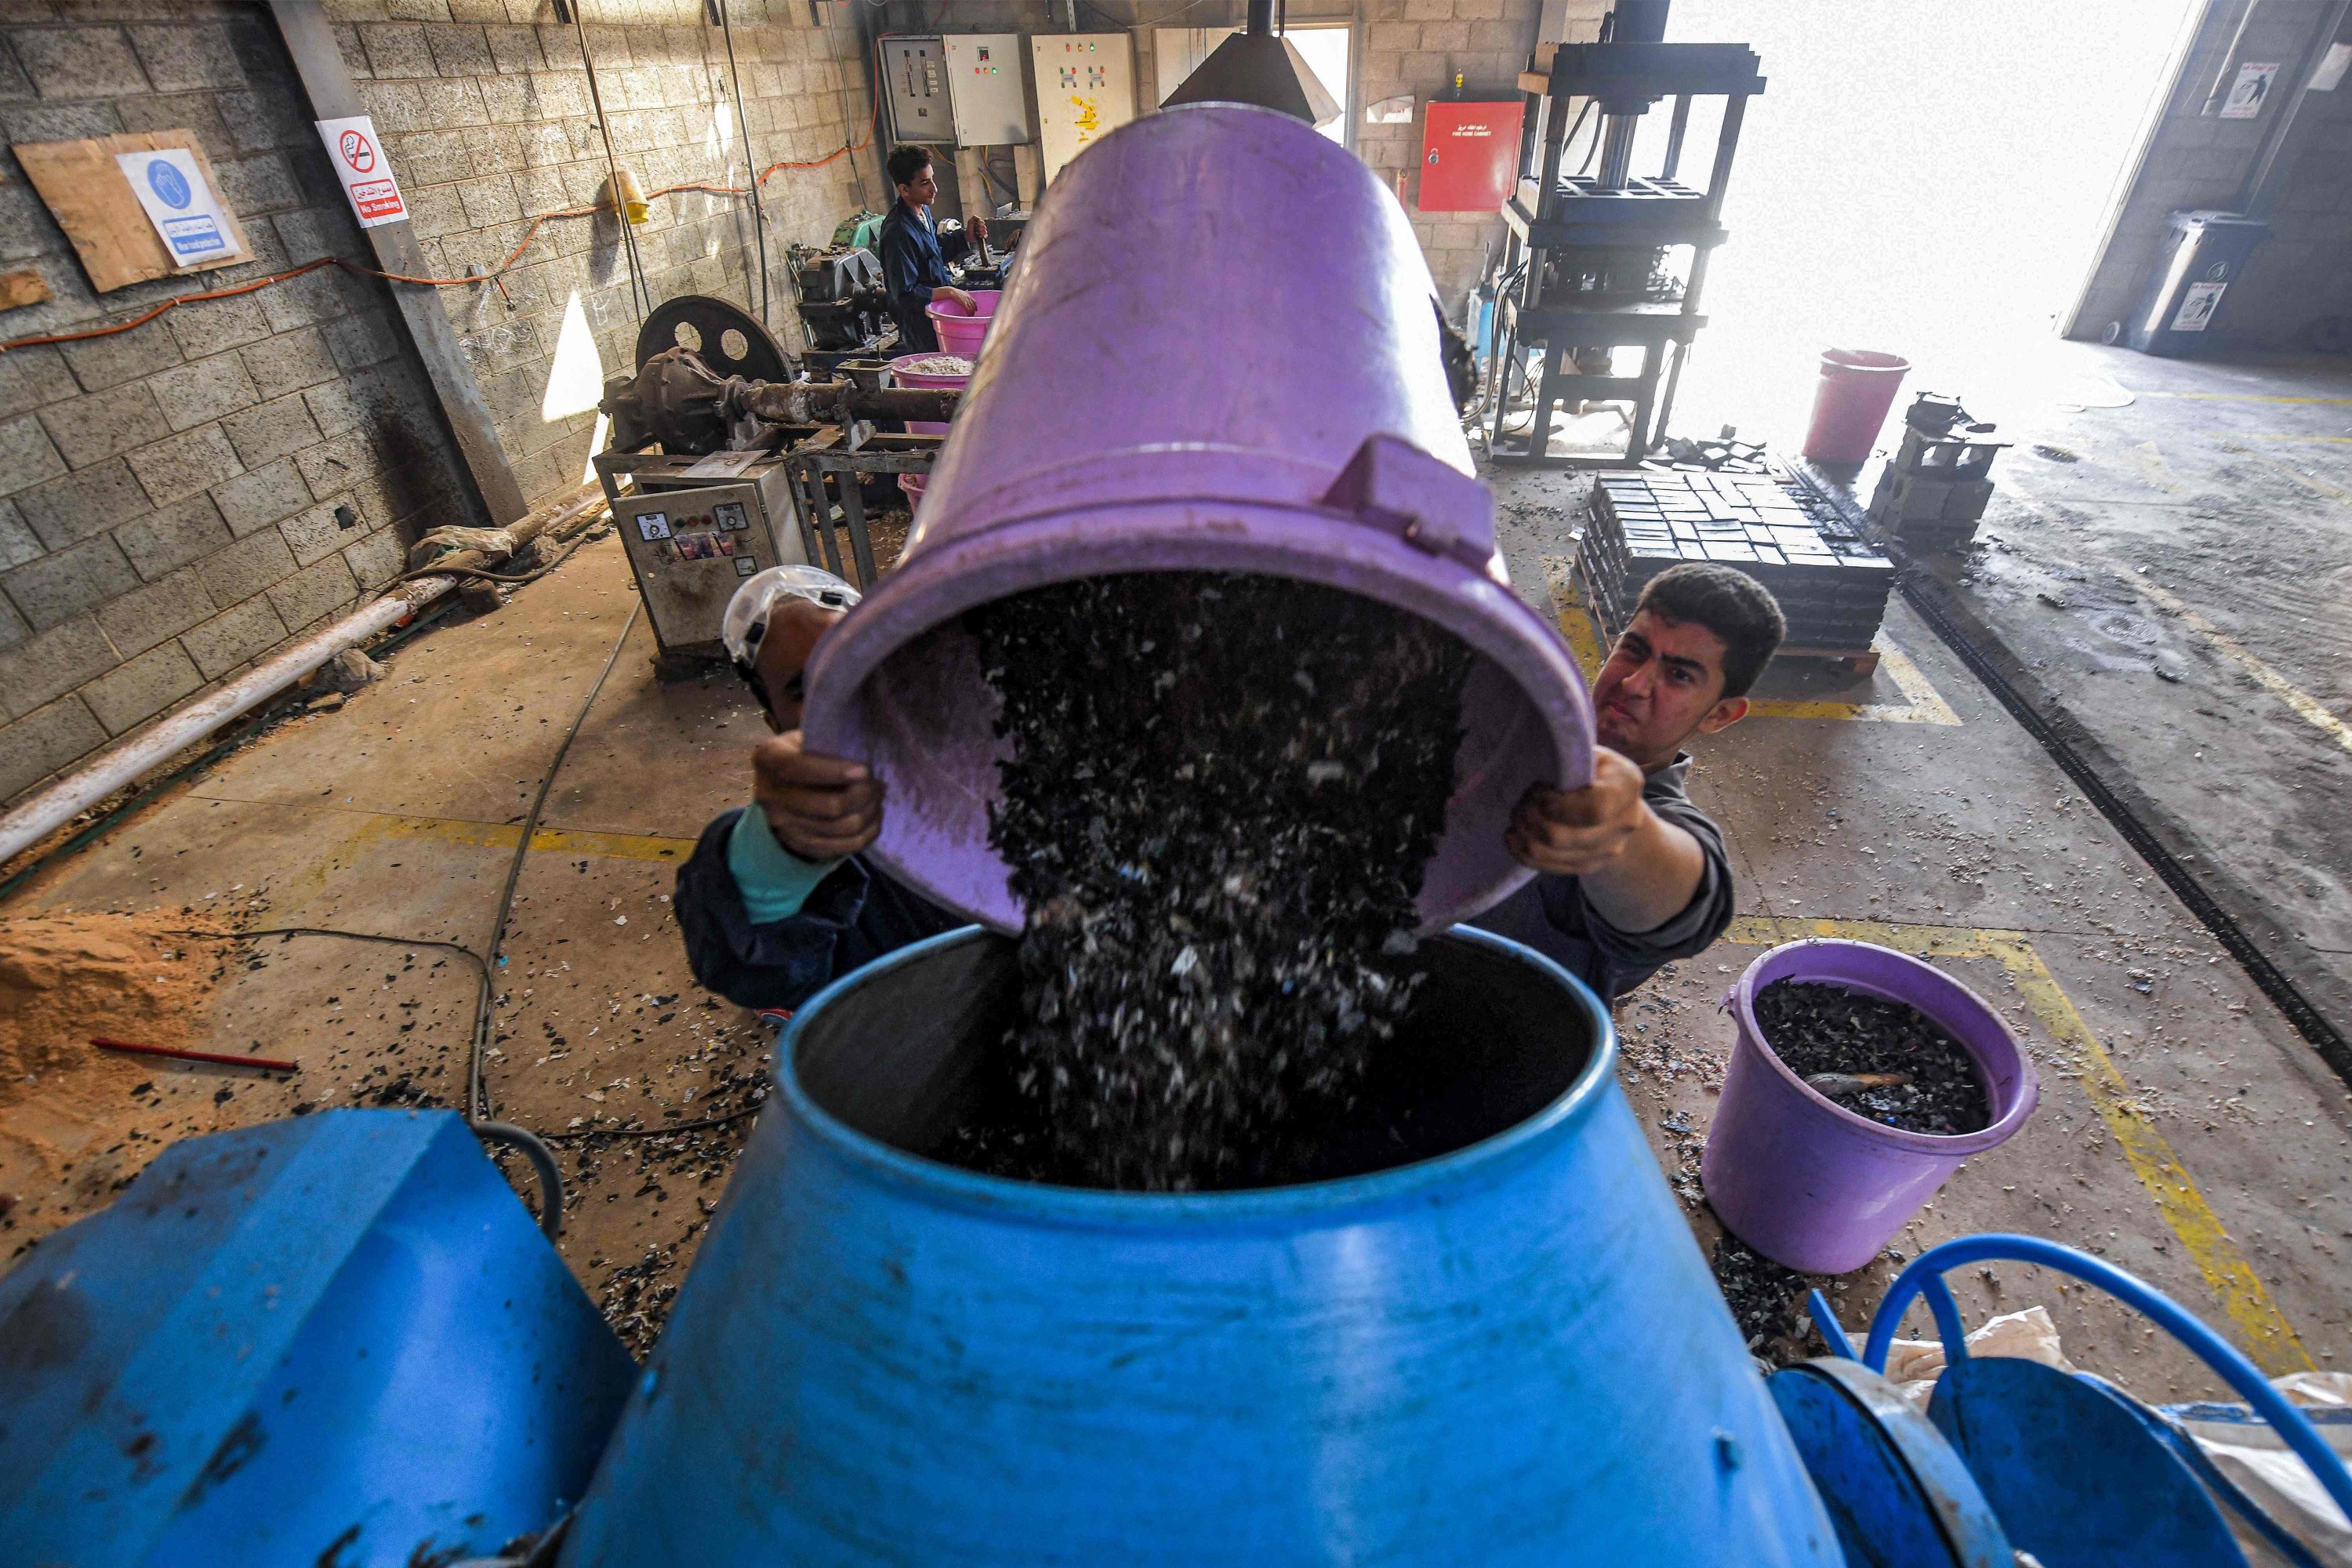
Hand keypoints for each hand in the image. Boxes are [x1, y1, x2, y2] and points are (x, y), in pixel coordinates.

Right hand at [753, 731, 882, 859]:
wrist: (783, 784)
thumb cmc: (804, 752)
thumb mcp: (806, 737)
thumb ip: (827, 741)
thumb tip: (865, 750)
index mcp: (767, 759)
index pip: (796, 768)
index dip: (833, 771)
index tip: (864, 770)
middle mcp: (769, 795)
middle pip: (827, 806)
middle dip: (863, 795)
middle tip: (879, 784)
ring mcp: (782, 825)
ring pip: (839, 828)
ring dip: (868, 814)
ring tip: (878, 798)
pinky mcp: (798, 845)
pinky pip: (840, 847)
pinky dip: (864, 834)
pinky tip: (873, 819)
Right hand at [941, 286, 976, 314]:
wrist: (951, 292)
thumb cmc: (953, 292)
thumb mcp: (960, 292)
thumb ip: (963, 293)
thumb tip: (964, 293)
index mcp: (968, 295)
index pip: (974, 301)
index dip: (975, 306)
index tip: (976, 309)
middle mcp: (968, 298)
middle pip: (973, 306)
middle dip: (973, 311)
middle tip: (972, 315)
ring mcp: (966, 301)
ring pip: (971, 308)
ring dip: (971, 313)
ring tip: (970, 316)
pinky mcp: (964, 303)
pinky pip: (968, 309)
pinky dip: (968, 313)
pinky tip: (967, 315)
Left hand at [967, 215, 987, 248]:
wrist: (968, 238)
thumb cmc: (969, 230)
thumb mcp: (970, 222)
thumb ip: (974, 217)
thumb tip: (980, 218)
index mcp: (977, 223)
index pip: (982, 222)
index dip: (980, 223)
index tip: (978, 224)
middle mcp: (979, 227)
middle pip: (984, 226)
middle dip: (980, 228)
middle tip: (976, 230)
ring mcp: (981, 232)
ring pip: (985, 231)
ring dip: (981, 232)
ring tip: (977, 233)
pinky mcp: (982, 236)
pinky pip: (986, 235)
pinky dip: (983, 235)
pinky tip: (980, 236)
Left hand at [1506, 748, 1651, 877]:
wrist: (1616, 806)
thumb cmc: (1594, 770)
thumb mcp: (1590, 753)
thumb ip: (1571, 756)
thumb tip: (1534, 758)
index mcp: (1627, 786)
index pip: (1595, 808)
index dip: (1558, 805)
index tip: (1538, 791)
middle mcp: (1625, 822)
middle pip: (1565, 836)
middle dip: (1531, 817)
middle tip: (1522, 802)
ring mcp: (1608, 850)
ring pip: (1552, 853)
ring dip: (1525, 833)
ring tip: (1518, 815)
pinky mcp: (1590, 866)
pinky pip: (1548, 867)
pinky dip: (1522, 852)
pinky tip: (1513, 836)